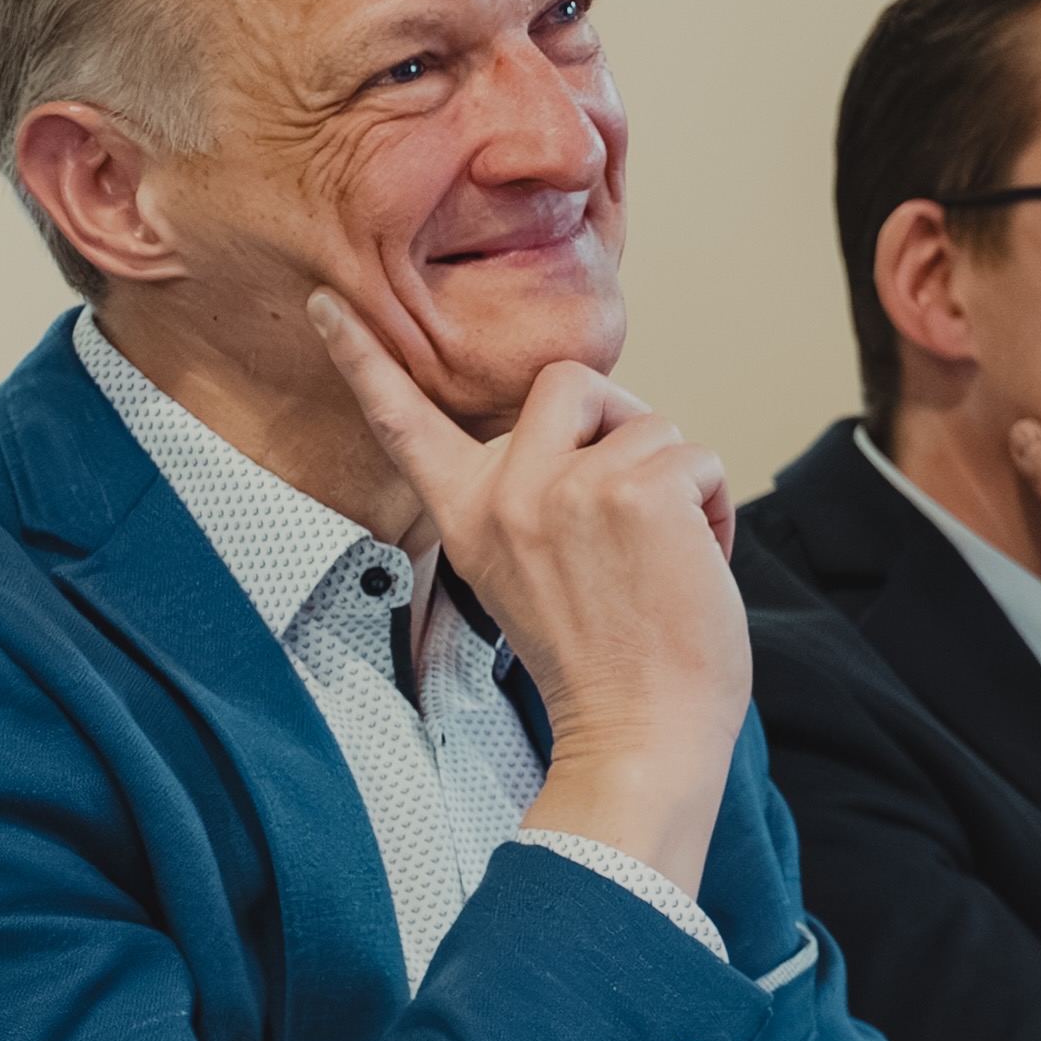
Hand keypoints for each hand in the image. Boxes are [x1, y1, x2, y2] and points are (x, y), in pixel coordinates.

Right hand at [309, 293, 742, 892]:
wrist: (636, 736)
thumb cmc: (602, 665)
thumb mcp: (528, 574)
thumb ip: (534, 502)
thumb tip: (591, 439)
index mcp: (467, 516)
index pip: (403, 423)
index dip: (363, 360)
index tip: (328, 304)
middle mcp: (506, 492)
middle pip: (566, 381)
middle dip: (619, 419)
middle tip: (636, 495)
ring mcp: (570, 487)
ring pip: (650, 424)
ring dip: (678, 481)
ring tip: (665, 555)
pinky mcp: (637, 490)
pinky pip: (697, 456)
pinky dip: (712, 506)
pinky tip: (693, 562)